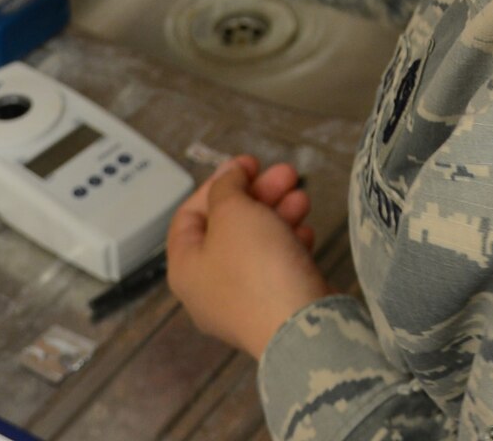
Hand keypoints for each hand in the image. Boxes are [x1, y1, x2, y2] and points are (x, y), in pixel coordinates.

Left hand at [166, 156, 329, 358]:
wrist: (303, 328)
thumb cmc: (257, 268)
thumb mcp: (233, 213)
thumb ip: (226, 187)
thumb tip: (229, 176)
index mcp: (185, 267)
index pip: (190, 215)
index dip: (217, 183)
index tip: (250, 164)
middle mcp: (208, 288)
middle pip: (228, 228)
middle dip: (258, 195)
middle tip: (287, 175)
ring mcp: (242, 302)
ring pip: (256, 245)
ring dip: (278, 214)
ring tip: (304, 198)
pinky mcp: (274, 309)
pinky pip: (276, 267)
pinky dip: (289, 243)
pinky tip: (306, 232)